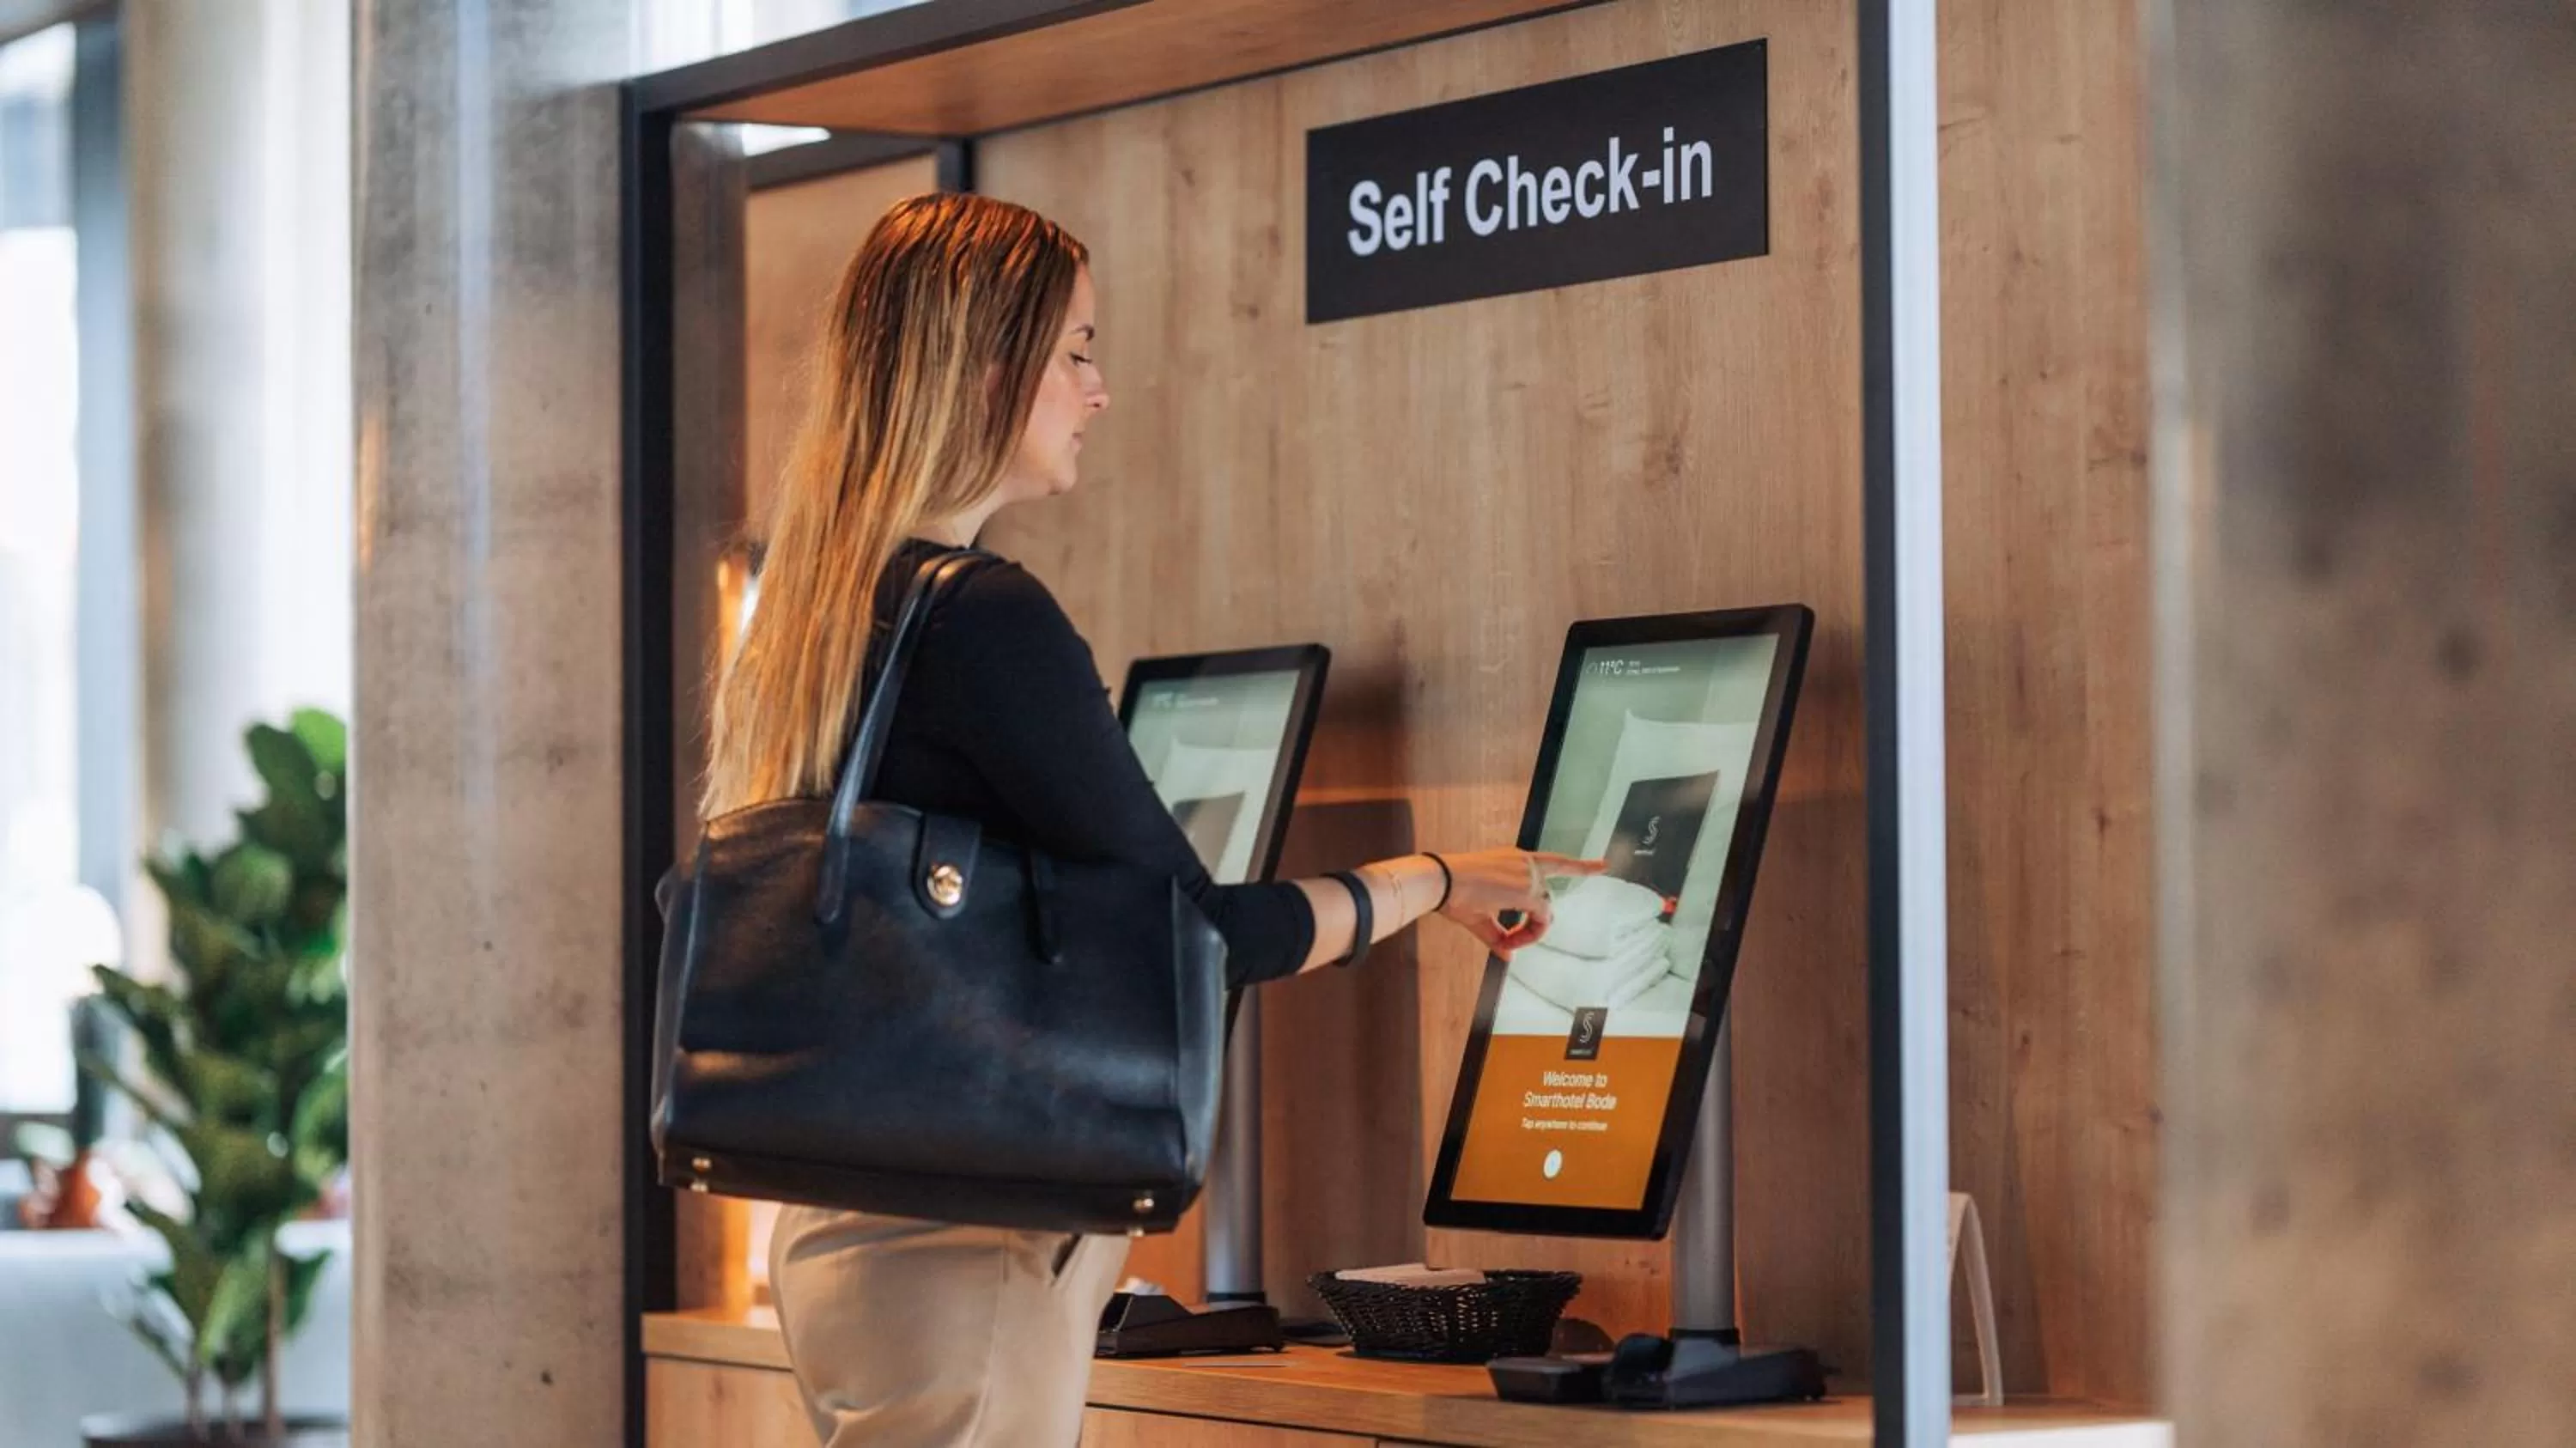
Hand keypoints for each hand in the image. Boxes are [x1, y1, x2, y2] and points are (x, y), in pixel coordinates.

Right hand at [1434, 849, 1606, 955]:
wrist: (1441, 880)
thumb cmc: (1452, 893)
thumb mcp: (1479, 916)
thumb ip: (1498, 936)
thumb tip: (1509, 957)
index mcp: (1514, 860)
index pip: (1556, 861)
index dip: (1583, 865)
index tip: (1604, 865)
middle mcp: (1525, 863)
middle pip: (1546, 898)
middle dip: (1537, 923)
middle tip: (1512, 940)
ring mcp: (1527, 874)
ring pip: (1544, 909)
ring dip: (1530, 930)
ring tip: (1507, 939)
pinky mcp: (1527, 888)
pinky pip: (1540, 918)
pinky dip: (1528, 933)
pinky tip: (1510, 939)